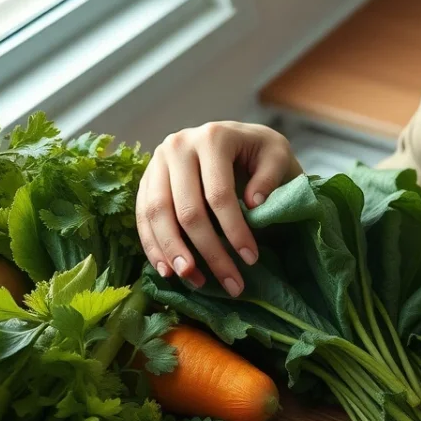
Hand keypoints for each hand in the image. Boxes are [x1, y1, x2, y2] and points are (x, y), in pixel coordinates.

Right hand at [135, 121, 301, 295]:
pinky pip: (142, 216)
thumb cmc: (261, 152)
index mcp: (212, 138)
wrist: (238, 138)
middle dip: (208, 251)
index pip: (219, 193)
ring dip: (174, 253)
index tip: (251, 258)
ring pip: (157, 215)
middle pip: (186, 209)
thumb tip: (253, 204)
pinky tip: (167, 270)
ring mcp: (157, 162)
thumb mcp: (278, 156)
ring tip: (193, 280)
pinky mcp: (147, 179)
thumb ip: (269, 177)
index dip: (234, 230)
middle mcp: (178, 146)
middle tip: (229, 283)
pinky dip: (153, 246)